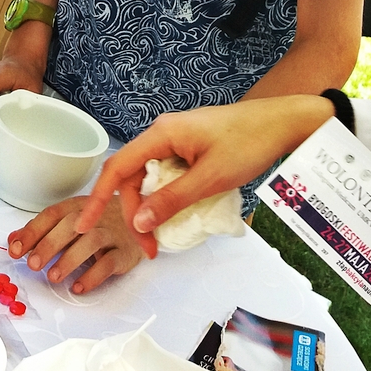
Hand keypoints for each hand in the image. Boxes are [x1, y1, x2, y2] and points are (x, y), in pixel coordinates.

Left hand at [8, 194, 142, 293]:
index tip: (15, 249)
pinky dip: (93, 276)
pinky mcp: (125, 252)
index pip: (52, 215)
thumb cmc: (100, 221)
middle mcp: (94, 216)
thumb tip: (12, 240)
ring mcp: (111, 233)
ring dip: (69, 259)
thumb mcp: (71, 220)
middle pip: (70, 225)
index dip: (33, 231)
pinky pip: (110, 262)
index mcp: (77, 206)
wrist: (141, 219)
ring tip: (53, 277)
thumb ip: (42, 230)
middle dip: (48, 245)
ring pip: (91, 242)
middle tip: (33, 264)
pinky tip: (78, 287)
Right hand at [75, 95, 332, 257]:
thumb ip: (171, 200)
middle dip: (135, 213)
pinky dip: (168, 196)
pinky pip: (169, 174)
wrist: (285, 122)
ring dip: (152, 207)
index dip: (98, 197)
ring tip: (162, 237)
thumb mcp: (209, 178)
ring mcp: (179, 139)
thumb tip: (138, 222)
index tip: (85, 224)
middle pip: (134, 176)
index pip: (118, 168)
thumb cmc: (250, 143)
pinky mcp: (193, 146)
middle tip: (149, 247)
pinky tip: (178, 214)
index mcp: (162, 134)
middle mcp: (164, 133)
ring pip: (152, 177)